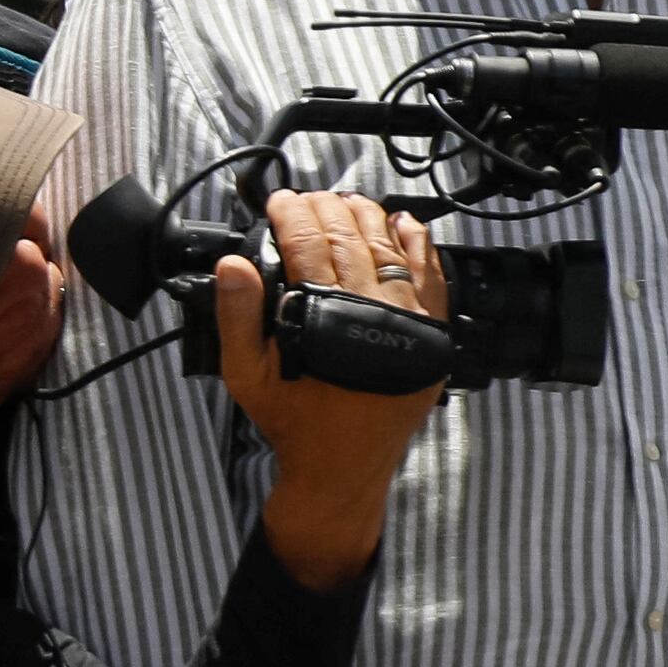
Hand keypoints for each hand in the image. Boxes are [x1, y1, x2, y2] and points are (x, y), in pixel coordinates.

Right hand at [225, 192, 450, 590]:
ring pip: (392, 251)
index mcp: (324, 322)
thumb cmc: (293, 422)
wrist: (342, 468)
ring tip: (346, 203)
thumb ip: (237, 317)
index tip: (279, 201)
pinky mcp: (434, 338)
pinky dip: (419, 247)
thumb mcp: (246, 375)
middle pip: (351, 240)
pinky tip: (404, 225)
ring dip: (368, 218)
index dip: (291, 215)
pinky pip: (433, 279)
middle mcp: (374, 318)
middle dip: (326, 209)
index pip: (307, 246)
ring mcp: (411, 326)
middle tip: (308, 198)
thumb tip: (233, 263)